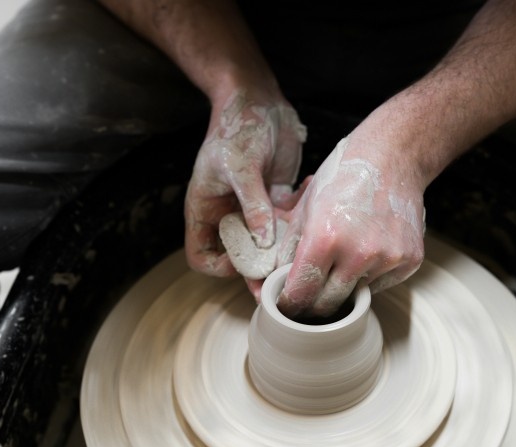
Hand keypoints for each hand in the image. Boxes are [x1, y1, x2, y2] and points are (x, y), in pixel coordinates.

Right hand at [184, 89, 306, 278]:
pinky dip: (301, 217)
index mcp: (207, 210)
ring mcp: (254, 209)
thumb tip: (263, 241)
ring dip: (286, 249)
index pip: (203, 256)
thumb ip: (252, 204)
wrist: (257, 99)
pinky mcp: (277, 198)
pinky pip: (288, 220)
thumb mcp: (240, 165)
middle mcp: (229, 214)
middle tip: (286, 278)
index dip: (221, 267)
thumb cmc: (237, 127)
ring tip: (305, 249)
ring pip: (269, 244)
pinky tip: (312, 198)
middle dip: (262, 269)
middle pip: (240, 257)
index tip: (246, 262)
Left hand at [276, 135, 425, 317]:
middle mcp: (358, 252)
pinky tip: (368, 249)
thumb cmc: (343, 177)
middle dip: (313, 305)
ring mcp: (388, 258)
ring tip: (344, 257)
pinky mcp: (409, 260)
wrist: (392, 157)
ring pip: (356, 295)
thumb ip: (288, 249)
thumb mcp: (305, 208)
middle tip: (309, 295)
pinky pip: (380, 285)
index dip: (289, 304)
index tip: (287, 307)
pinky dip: (369, 276)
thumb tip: (272, 283)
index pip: (301, 293)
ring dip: (344, 286)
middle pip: (327, 305)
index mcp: (325, 238)